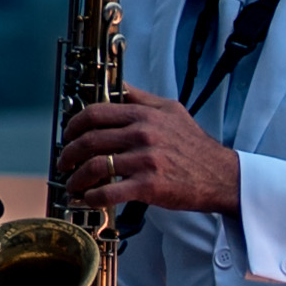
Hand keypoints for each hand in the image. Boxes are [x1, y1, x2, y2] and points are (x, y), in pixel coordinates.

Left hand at [61, 91, 235, 215]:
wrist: (221, 176)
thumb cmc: (195, 146)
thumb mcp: (172, 110)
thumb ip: (142, 98)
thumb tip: (120, 86)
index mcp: (144, 115)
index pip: (96, 113)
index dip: (74, 125)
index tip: (69, 136)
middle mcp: (143, 134)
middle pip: (89, 140)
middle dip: (69, 153)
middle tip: (64, 163)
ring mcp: (145, 160)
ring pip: (94, 167)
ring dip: (76, 178)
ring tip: (73, 185)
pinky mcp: (149, 186)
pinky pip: (109, 192)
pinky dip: (92, 198)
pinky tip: (89, 200)